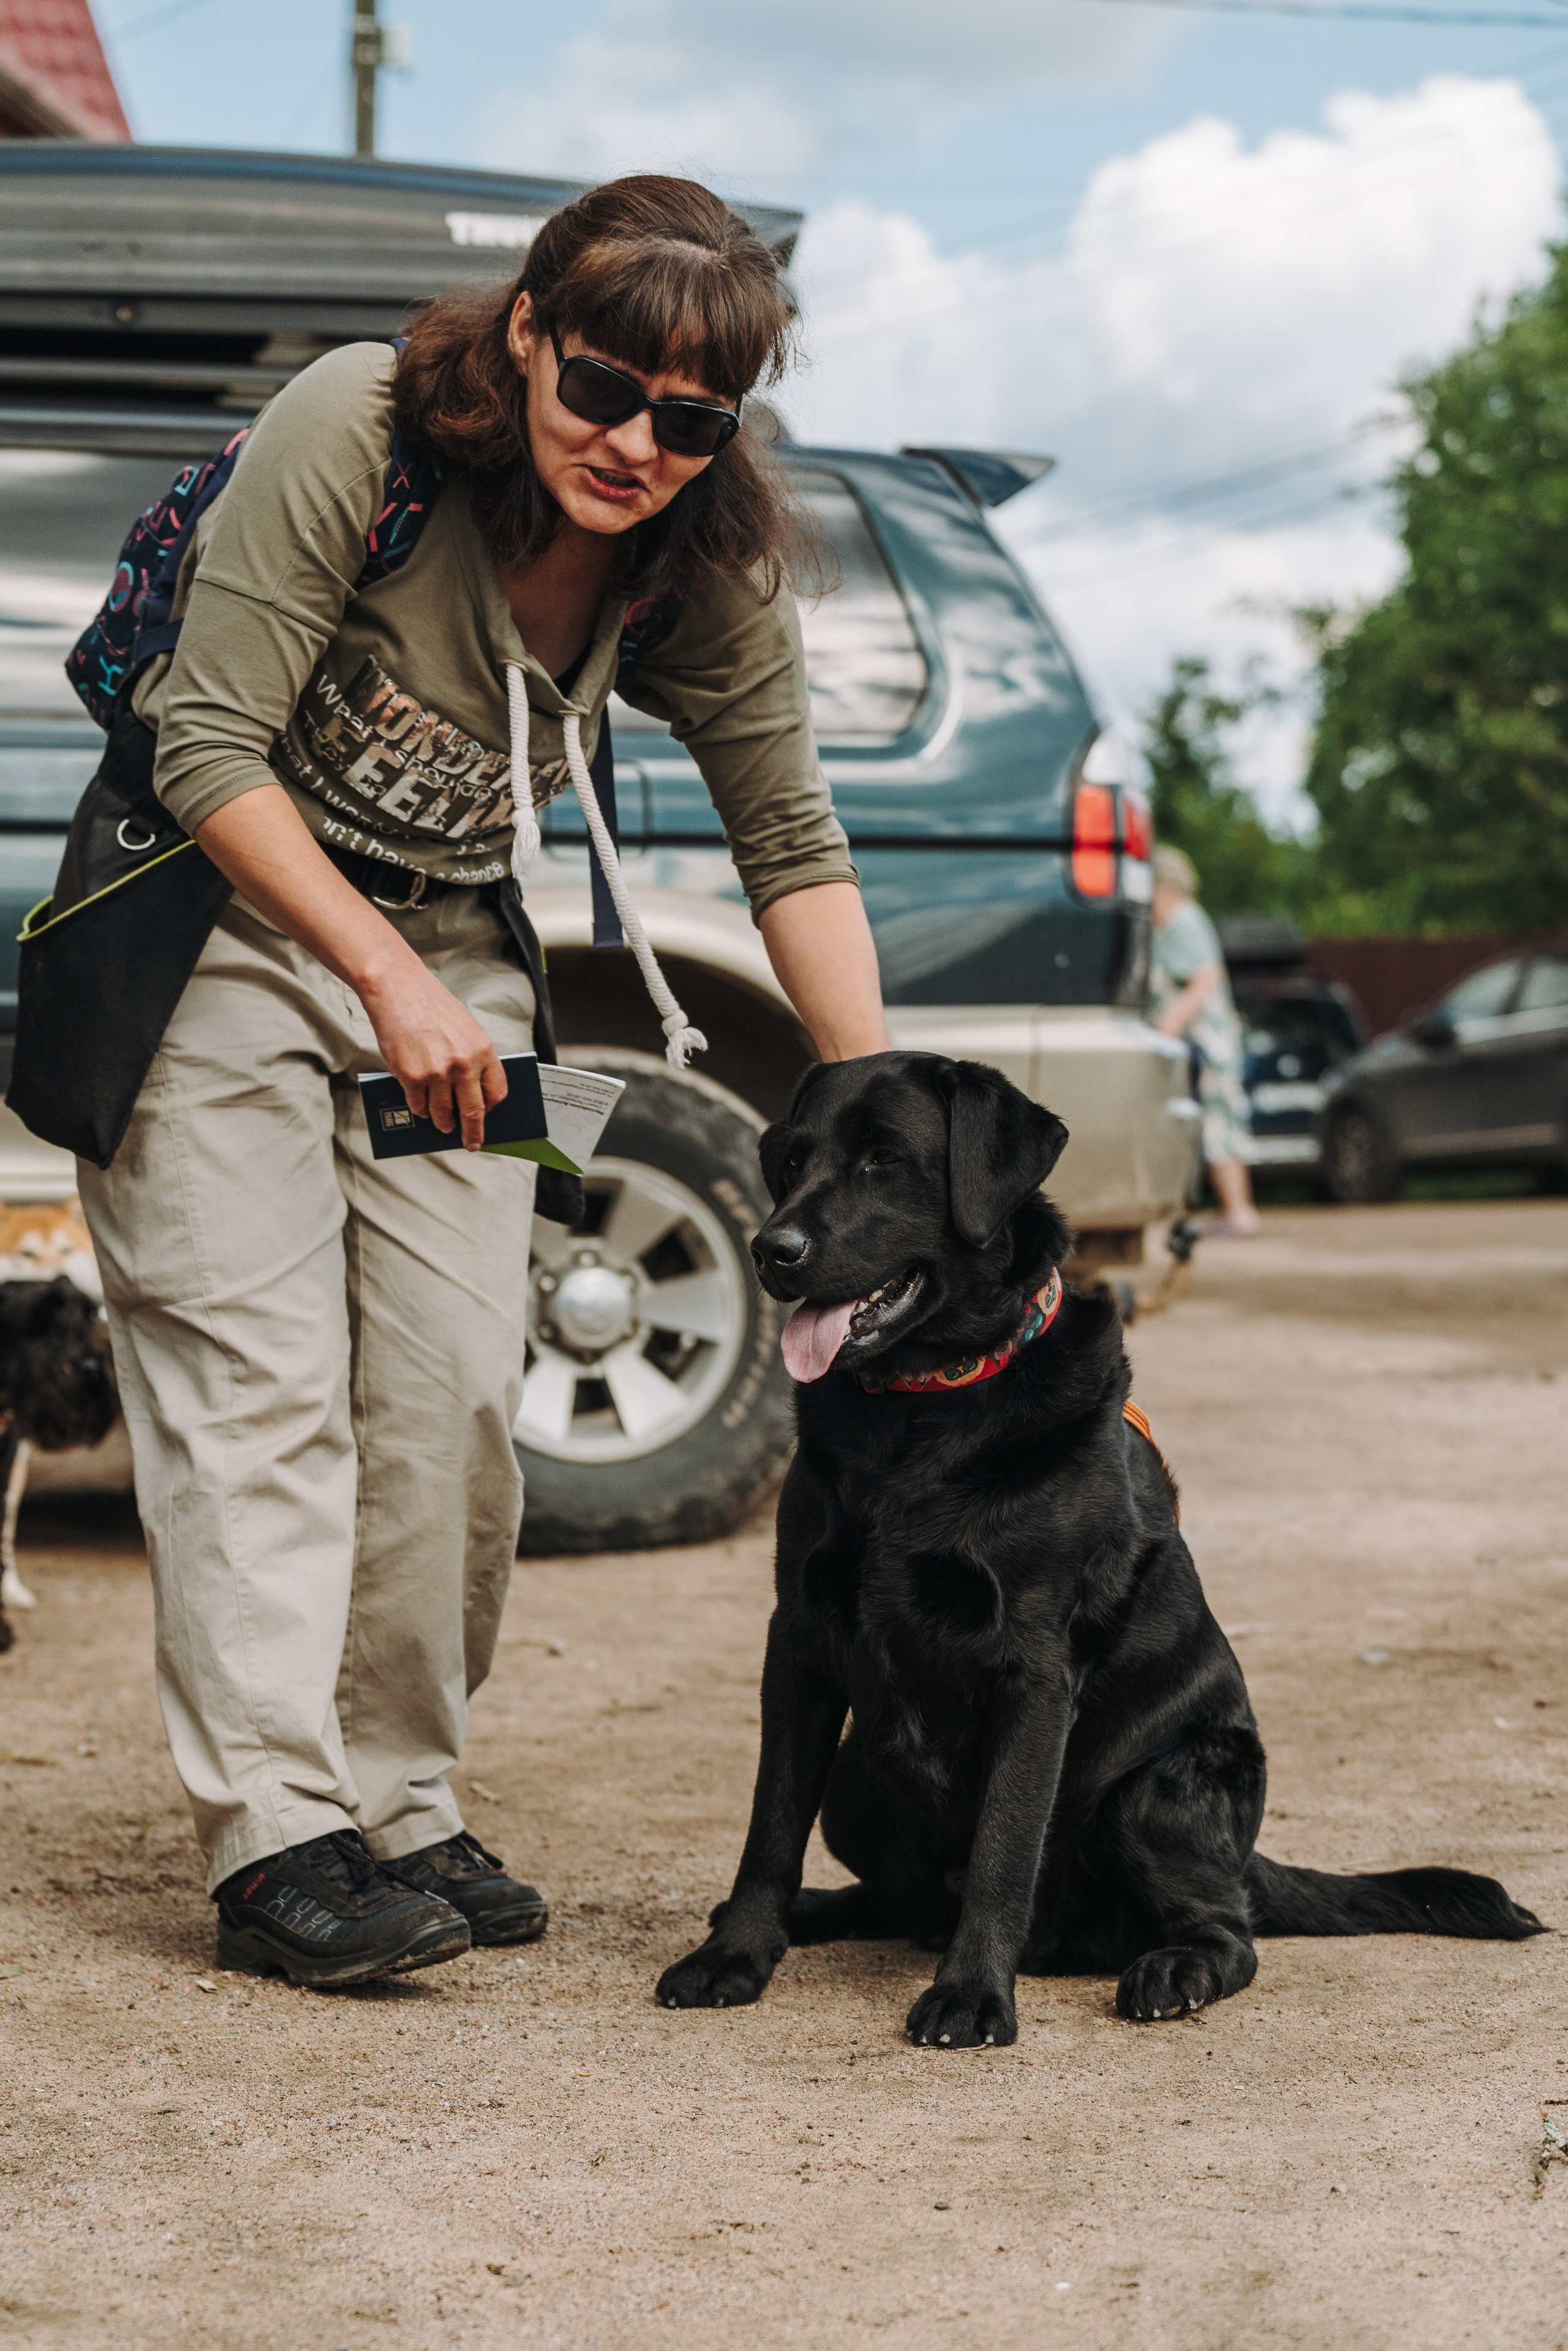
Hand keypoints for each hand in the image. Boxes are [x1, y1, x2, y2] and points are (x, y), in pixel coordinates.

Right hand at [358, 957, 507, 1148]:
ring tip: (442, 1126)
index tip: (488, 1116)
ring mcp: (437, 1073)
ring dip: (443, 1123)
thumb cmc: (432, 1007)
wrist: (398, 990)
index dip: (492, 1108)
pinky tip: (421, 1109)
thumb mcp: (466, 1029)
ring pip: (442, 1113)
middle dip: (473, 1133)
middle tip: (471, 1144)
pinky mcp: (411, 1077)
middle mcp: (463, 1065)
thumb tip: (472, 1090)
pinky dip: (420, 1110)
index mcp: (483, 1051)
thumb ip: (472, 1058)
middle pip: (473, 1111)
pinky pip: (418, 1105)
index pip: (496, 1092)